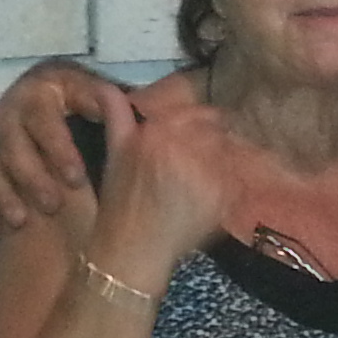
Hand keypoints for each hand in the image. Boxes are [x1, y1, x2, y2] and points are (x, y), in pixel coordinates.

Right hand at [0, 60, 115, 236]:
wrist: (57, 101)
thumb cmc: (90, 102)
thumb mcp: (100, 97)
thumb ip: (115, 106)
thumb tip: (139, 117)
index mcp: (42, 90)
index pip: (45, 118)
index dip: (58, 149)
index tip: (76, 179)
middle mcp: (12, 109)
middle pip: (13, 143)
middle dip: (31, 175)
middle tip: (52, 205)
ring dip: (4, 194)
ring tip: (20, 221)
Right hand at [88, 89, 231, 281]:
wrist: (131, 251)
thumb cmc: (120, 203)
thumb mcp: (115, 152)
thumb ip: (115, 114)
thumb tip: (103, 85)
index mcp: (160, 131)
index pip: (200, 114)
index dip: (202, 124)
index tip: (199, 136)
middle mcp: (186, 147)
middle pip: (218, 132)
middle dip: (212, 144)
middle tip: (200, 164)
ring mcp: (207, 173)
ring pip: (228, 155)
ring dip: (221, 165)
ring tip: (202, 184)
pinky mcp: (221, 198)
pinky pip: (234, 183)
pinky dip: (226, 190)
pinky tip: (206, 202)